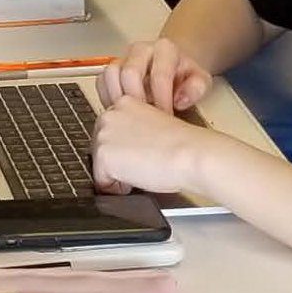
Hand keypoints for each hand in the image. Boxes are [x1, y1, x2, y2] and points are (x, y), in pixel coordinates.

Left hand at [91, 94, 219, 195]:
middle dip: (118, 161)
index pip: (110, 132)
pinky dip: (117, 189)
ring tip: (143, 170)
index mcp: (124, 104)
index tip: (139, 153)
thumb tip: (125, 149)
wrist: (191, 154)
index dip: (124, 149)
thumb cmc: (183, 145)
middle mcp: (109, 116)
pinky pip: (102, 182)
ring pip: (100, 165)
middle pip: (101, 148)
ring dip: (118, 174)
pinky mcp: (103, 157)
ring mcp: (103, 136)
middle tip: (144, 163)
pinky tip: (138, 178)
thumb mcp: (153, 126)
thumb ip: (134, 132)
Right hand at [99, 38, 212, 113]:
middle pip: (129, 72)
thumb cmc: (185, 76)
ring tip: (131, 118)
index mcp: (164, 49)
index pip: (159, 74)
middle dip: (137, 101)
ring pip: (110, 74)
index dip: (162, 99)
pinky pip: (101, 82)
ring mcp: (123, 59)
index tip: (165, 116)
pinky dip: (107, 99)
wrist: (174, 68)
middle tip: (146, 120)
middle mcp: (141, 50)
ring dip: (118, 99)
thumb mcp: (201, 80)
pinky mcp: (111, 71)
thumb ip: (196, 88)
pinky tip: (120, 113)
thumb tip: (180, 100)